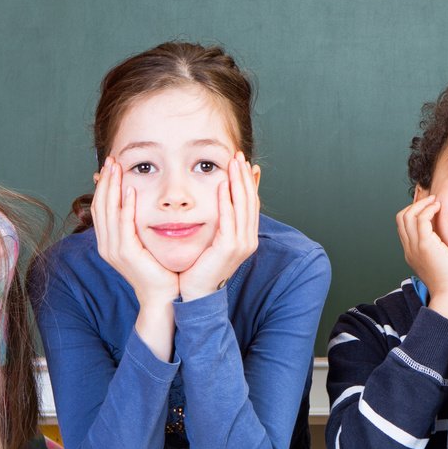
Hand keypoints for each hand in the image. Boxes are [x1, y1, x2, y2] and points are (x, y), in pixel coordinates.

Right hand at [92, 156, 179, 306]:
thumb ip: (137, 224)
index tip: (111, 165)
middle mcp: (106, 245)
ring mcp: (114, 250)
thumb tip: (138, 202)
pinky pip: (123, 225)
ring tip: (117, 168)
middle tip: (111, 159)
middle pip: (100, 205)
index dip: (104, 185)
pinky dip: (125, 207)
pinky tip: (130, 191)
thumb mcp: (143, 242)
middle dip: (105, 181)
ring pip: (108, 212)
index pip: (100, 207)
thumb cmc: (158, 269)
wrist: (163, 296)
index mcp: (109, 241)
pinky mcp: (126, 254)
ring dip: (112, 187)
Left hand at [178, 153, 260, 298]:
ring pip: (243, 206)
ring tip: (233, 163)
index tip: (243, 162)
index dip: (249, 181)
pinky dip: (226, 201)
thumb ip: (219, 220)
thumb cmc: (199, 266)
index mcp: (246, 236)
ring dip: (238, 182)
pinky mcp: (229, 248)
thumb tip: (218, 202)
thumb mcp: (213, 239)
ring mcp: (241, 244)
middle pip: (250, 200)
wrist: (195, 293)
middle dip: (244, 176)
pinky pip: (229, 219)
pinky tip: (222, 185)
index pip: (251, 202)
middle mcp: (248, 239)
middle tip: (238, 155)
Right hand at [396, 195, 447, 304]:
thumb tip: (446, 235)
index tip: (429, 206)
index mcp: (411, 253)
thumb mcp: (440, 261)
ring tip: (435, 201)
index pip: (403, 226)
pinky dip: (428, 209)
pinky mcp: (424, 245)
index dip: (414, 212)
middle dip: (415, 204)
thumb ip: (438, 248)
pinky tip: (439, 207)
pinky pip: (420, 219)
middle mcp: (409, 249)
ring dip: (422, 203)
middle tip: (431, 199)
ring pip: (407, 215)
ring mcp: (414, 247)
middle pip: (401, 218)